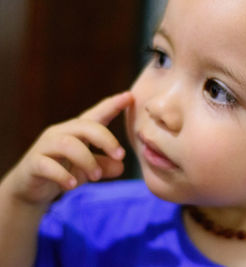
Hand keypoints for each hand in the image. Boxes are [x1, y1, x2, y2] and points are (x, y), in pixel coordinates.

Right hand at [1, 91, 133, 205]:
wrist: (31, 188)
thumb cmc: (63, 171)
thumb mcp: (87, 169)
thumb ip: (104, 166)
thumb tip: (120, 166)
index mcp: (77, 131)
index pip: (97, 114)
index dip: (113, 105)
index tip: (130, 96)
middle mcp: (61, 133)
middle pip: (86, 126)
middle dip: (106, 139)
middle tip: (120, 156)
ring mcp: (45, 147)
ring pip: (69, 145)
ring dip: (87, 160)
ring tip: (96, 177)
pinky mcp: (33, 164)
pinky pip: (48, 166)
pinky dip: (63, 175)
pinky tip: (72, 185)